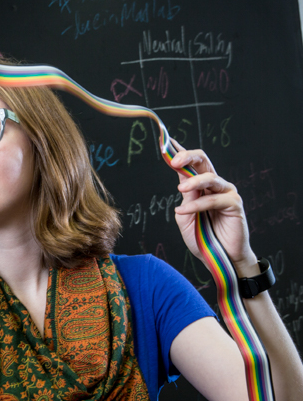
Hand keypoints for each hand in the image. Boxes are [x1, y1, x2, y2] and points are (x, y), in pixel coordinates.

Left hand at [170, 139, 258, 275]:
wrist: (218, 258)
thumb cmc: (201, 237)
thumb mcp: (185, 217)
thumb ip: (185, 198)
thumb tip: (183, 181)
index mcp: (200, 186)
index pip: (190, 165)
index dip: (180, 153)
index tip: (167, 143)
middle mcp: (214, 185)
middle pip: (204, 162)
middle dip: (188, 157)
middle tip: (174, 160)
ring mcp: (226, 193)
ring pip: (210, 178)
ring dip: (194, 181)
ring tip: (180, 188)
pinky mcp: (234, 204)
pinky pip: (214, 199)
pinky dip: (197, 205)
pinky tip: (183, 211)